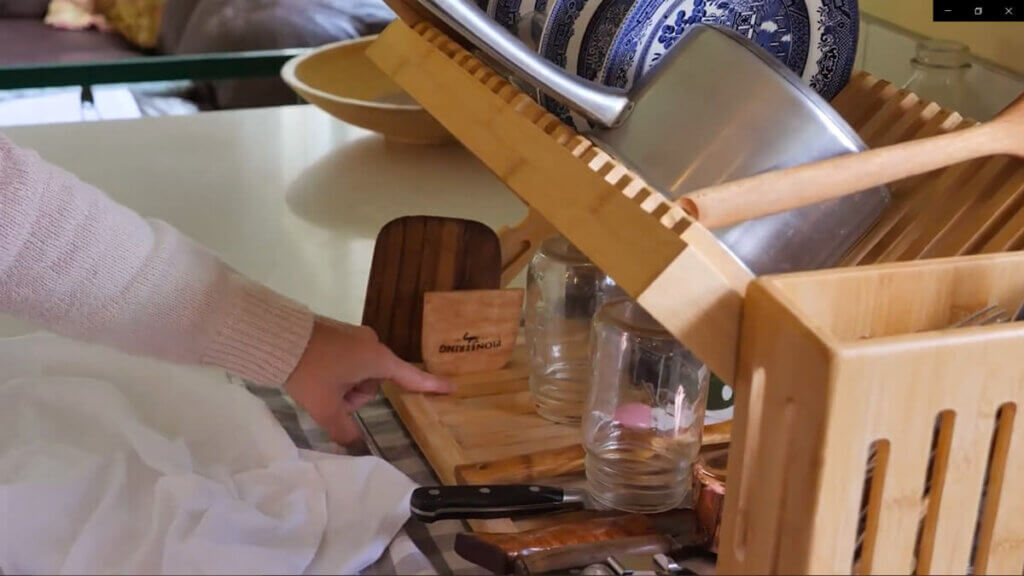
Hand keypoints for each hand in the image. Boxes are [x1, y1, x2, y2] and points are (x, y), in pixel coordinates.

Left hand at [285, 316, 453, 445]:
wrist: (278, 337)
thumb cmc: (310, 371)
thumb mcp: (326, 407)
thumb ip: (343, 430)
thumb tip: (352, 445)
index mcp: (376, 359)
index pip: (410, 377)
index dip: (431, 385)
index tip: (452, 387)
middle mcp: (372, 343)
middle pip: (374, 381)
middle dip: (354, 395)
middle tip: (330, 397)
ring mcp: (357, 336)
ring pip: (359, 372)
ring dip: (344, 384)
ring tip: (320, 384)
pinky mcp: (342, 333)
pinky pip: (349, 360)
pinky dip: (336, 372)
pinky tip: (317, 373)